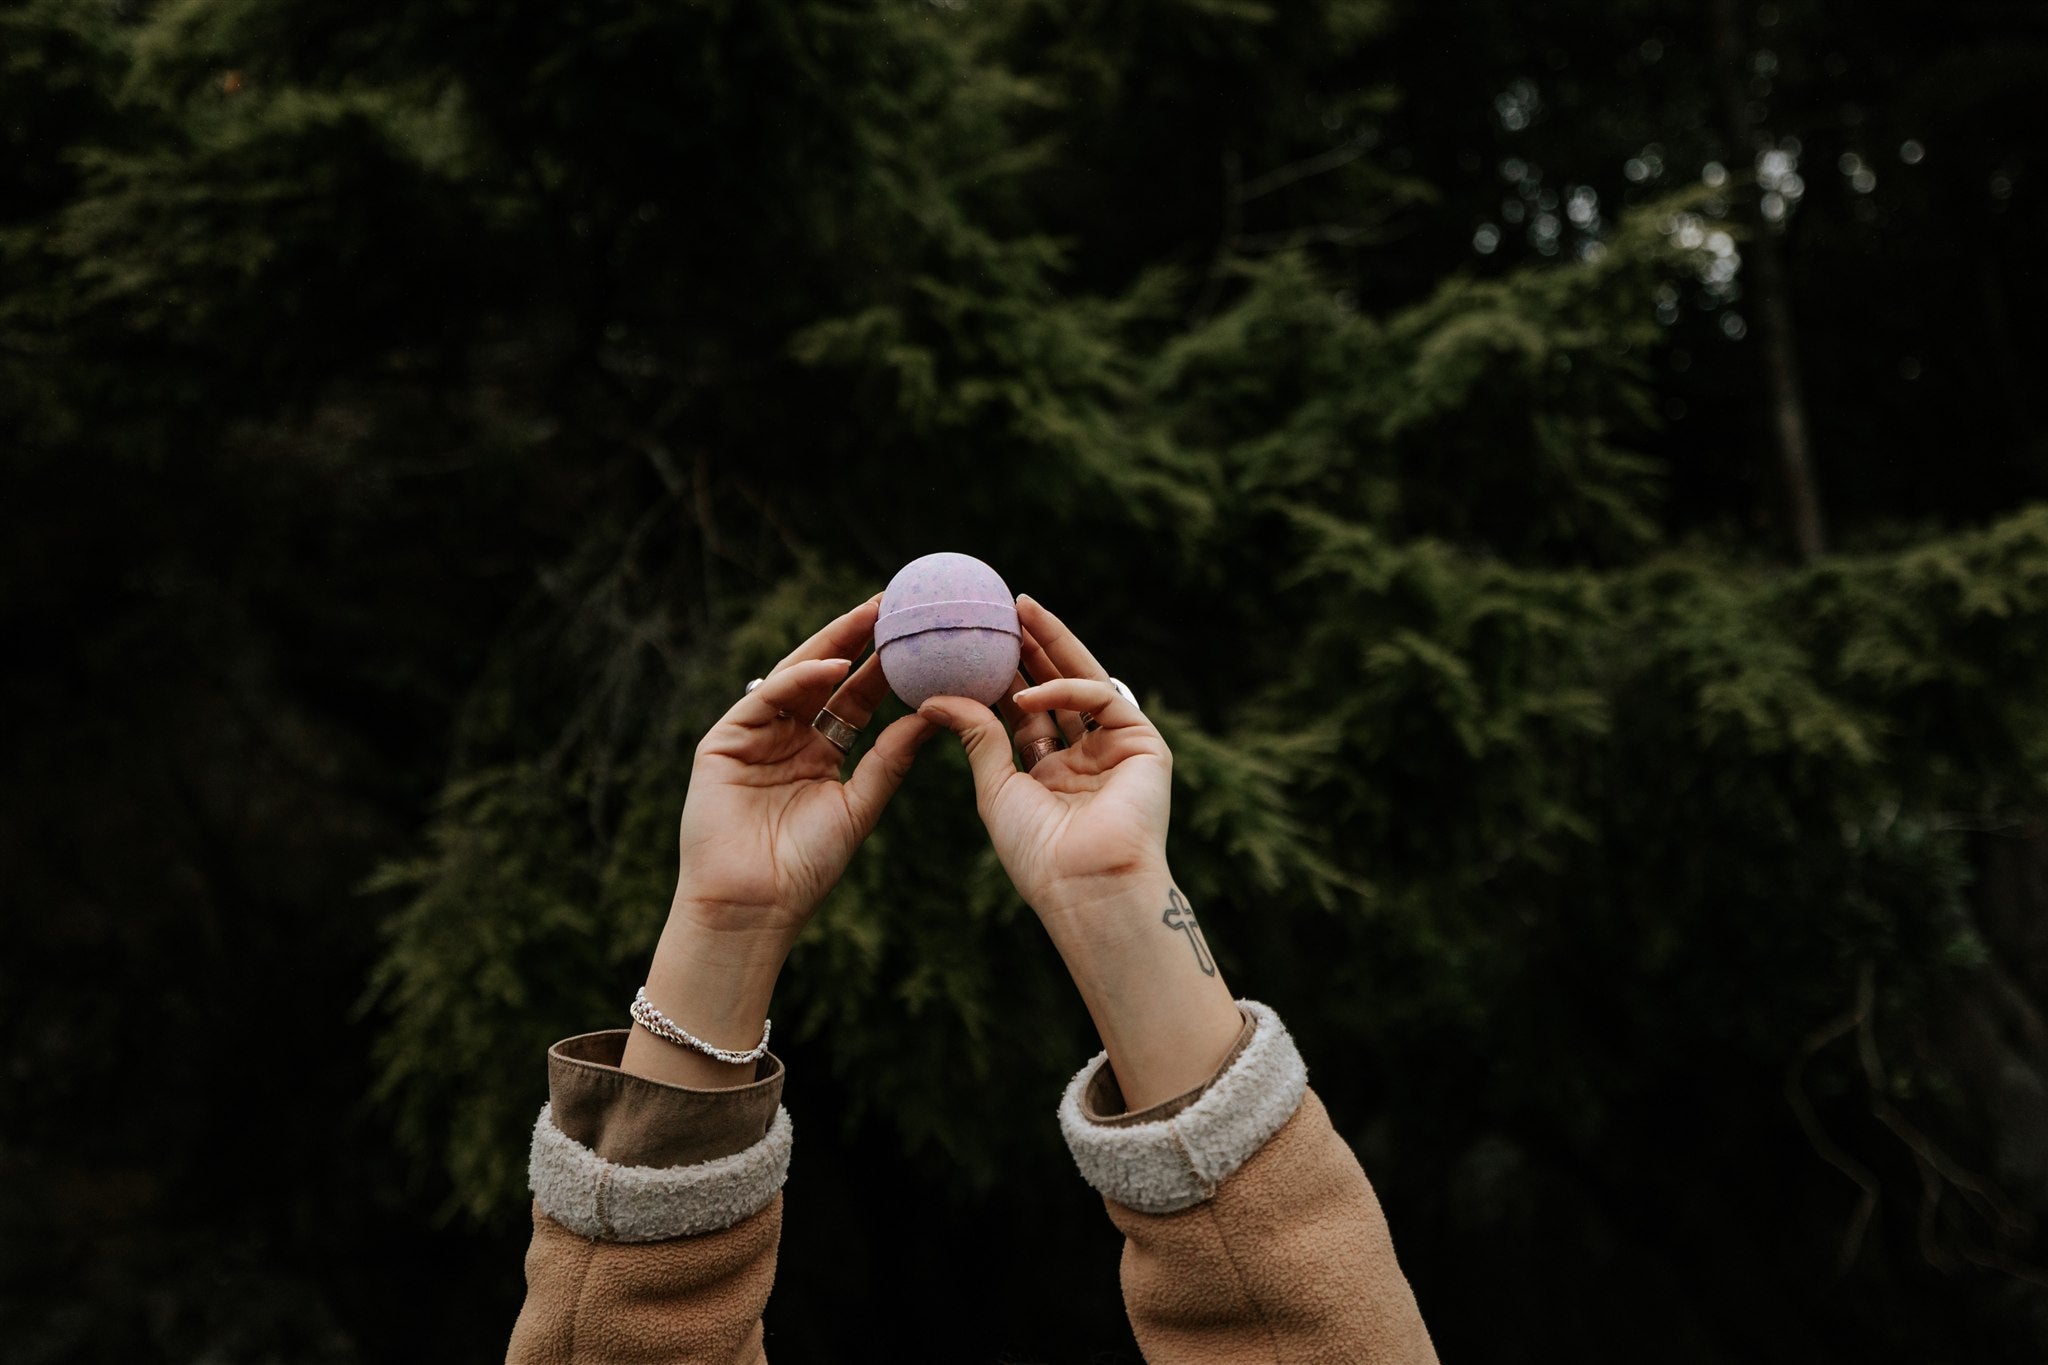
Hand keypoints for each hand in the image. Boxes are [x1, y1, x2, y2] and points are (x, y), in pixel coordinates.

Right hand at [674, 595, 931, 941]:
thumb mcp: (859, 806)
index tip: (920, 637)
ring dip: (832, 645)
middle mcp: (787, 737)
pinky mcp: (724, 740)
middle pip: (827, 677)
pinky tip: (834, 666)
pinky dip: (799, 679)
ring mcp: (754, 735)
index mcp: (821, 752)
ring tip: (870, 617)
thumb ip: (889, 760)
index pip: (857, 697)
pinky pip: (765, 698)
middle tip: (894, 604)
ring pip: (796, 677)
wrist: (754, 906)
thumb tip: (931, 717)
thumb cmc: (806, 867)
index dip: (886, 666)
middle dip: (858, 639)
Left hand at [918, 596, 1242, 1109]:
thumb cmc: (1038, 853)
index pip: (1026, 711)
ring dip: (1053, 646)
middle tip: (1003, 609)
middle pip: (1056, 688)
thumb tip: (934, 695)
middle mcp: (1087, 757)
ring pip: (1084, 681)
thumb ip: (977, 735)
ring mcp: (1117, 748)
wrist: (1084, 886)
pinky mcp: (1145, 744)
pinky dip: (1068, 689)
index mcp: (1052, 773)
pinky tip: (1030, 691)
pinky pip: (1105, 698)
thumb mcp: (996, 786)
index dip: (1002, 676)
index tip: (974, 643)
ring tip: (1020, 611)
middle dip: (1031, 648)